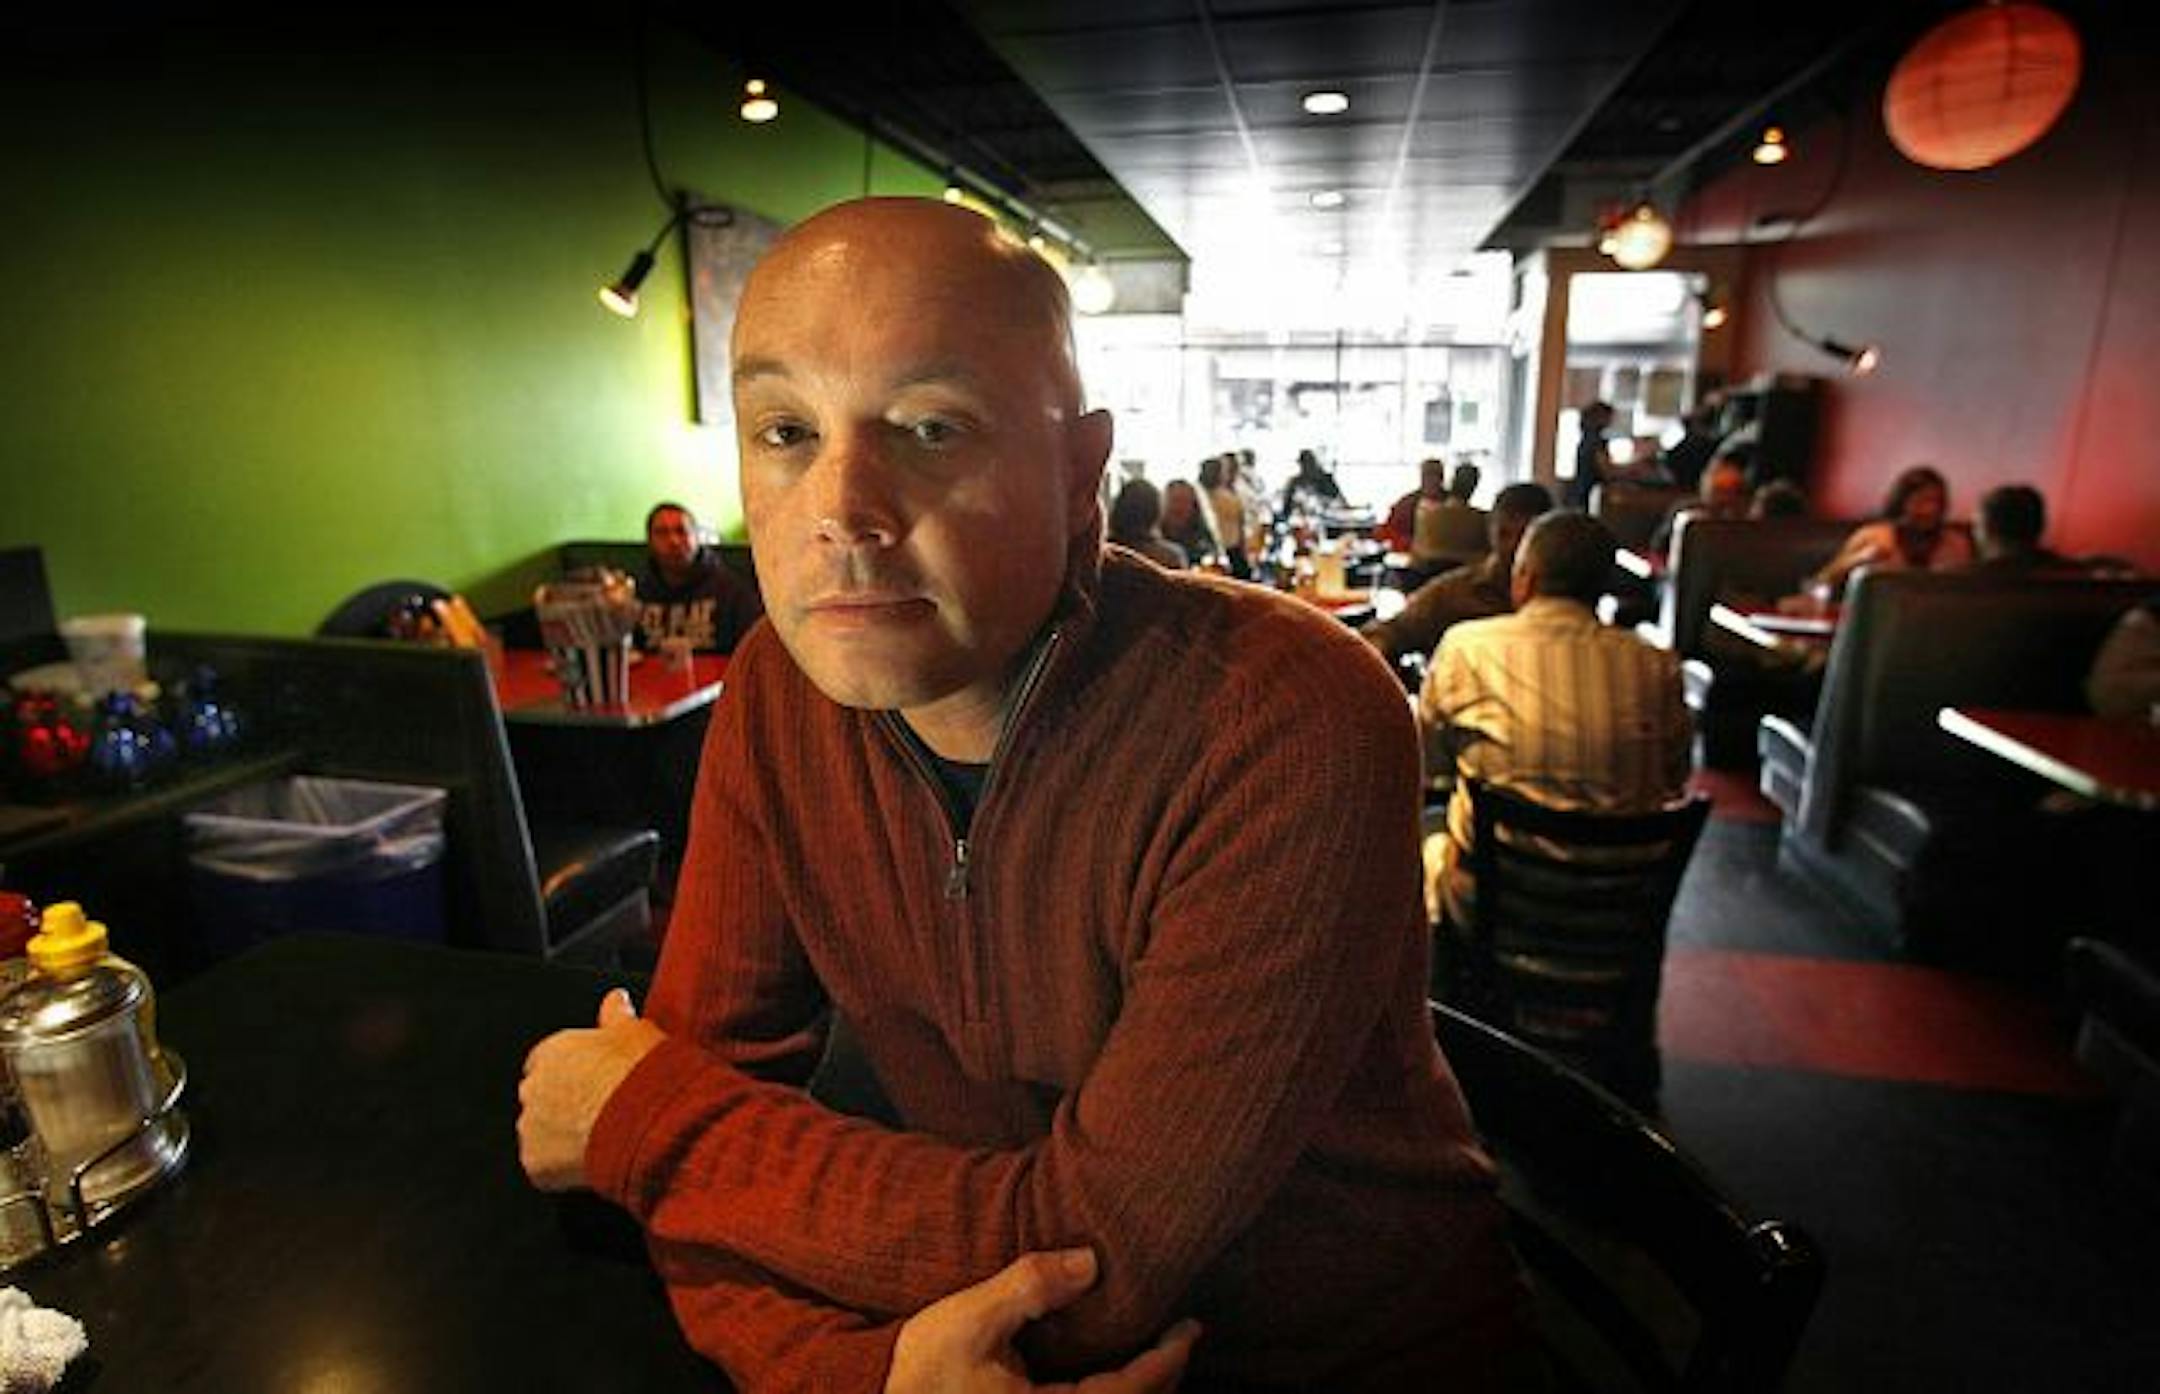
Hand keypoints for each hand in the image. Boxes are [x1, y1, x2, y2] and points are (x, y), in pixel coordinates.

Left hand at [517, 989, 665, 1190]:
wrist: (645, 1120)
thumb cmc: (642, 1074)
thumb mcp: (636, 1031)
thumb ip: (617, 1014)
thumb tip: (615, 998)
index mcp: (552, 1051)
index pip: (548, 1060)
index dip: (571, 1072)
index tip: (590, 1081)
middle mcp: (533, 1087)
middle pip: (540, 1096)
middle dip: (560, 1104)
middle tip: (597, 1113)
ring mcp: (531, 1126)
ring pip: (539, 1132)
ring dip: (559, 1136)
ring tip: (596, 1141)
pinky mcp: (536, 1162)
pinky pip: (543, 1168)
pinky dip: (560, 1170)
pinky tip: (588, 1165)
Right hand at [886, 1249, 1198, 1393]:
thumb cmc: (923, 1373)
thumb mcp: (970, 1322)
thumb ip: (1029, 1288)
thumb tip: (1090, 1262)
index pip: (1132, 1391)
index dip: (1168, 1358)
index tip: (1190, 1325)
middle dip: (1163, 1377)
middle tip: (1182, 1335)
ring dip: (1141, 1391)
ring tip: (1156, 1353)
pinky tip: (1113, 1375)